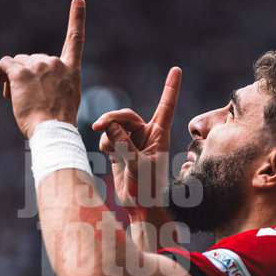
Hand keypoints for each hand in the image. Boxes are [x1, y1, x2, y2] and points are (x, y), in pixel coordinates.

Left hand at [0, 0, 85, 137]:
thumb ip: (52, 83)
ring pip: (18, 63)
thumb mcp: (65, 100)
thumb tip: (23, 80)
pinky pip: (4, 64)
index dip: (77, 18)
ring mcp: (38, 66)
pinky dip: (0, 72)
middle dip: (28, 74)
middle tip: (27, 97)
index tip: (78, 0)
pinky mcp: (21, 73)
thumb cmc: (57, 123)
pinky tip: (1, 82)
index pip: (75, 39)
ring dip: (15, 77)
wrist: (53, 131)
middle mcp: (56, 63)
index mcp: (71, 70)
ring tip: (18, 98)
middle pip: (34, 59)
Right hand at [92, 67, 180, 209]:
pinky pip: (107, 137)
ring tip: (108, 151)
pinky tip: (108, 156)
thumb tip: (109, 125)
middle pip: (126, 115)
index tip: (176, 69)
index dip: (170, 88)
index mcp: (160, 135)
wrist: (139, 205)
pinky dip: (105, 144)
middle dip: (112, 119)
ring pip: (114, 125)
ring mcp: (132, 141)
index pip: (166, 106)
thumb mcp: (137, 165)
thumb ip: (123, 144)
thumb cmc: (146, 188)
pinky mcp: (119, 149)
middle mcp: (146, 134)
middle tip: (98, 126)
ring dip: (107, 134)